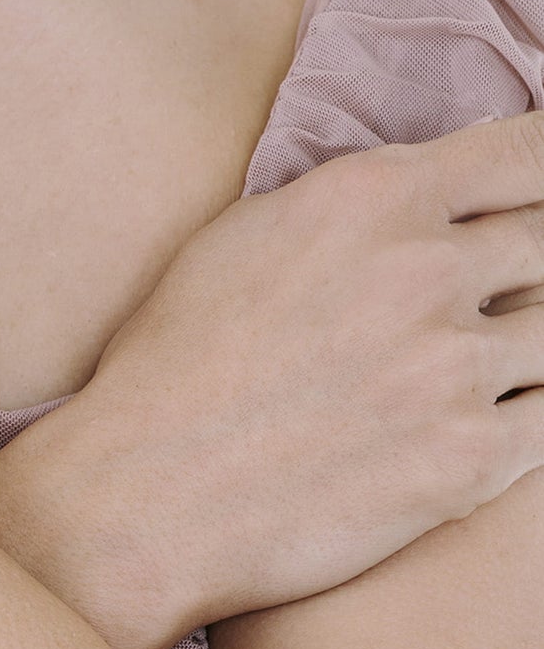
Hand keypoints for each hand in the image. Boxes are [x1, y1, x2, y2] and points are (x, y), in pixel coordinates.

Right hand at [57, 114, 543, 624]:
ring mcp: (455, 367)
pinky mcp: (470, 460)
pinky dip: (518, 422)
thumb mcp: (237, 241)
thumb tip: (416, 188)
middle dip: (531, 270)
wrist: (143, 495)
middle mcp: (425, 269)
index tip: (540, 199)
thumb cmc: (168, 370)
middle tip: (474, 309)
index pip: (530, 153)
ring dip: (521, 353)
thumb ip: (341, 205)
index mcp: (370, 198)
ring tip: (454, 377)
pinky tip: (469, 430)